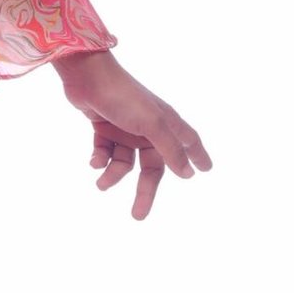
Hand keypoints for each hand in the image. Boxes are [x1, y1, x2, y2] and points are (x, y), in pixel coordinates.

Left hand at [51, 47, 212, 219]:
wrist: (86, 76)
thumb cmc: (123, 96)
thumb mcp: (151, 124)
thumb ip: (170, 149)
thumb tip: (188, 173)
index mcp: (166, 123)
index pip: (188, 142)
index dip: (197, 156)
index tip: (207, 171)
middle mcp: (148, 127)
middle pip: (152, 166)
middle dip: (144, 190)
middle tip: (138, 216)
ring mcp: (125, 128)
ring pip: (125, 162)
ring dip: (113, 175)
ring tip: (101, 184)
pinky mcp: (104, 127)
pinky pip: (106, 152)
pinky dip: (100, 159)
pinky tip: (94, 161)